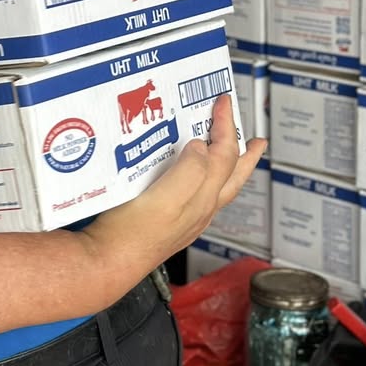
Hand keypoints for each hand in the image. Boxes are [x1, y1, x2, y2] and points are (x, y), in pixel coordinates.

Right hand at [81, 96, 266, 284]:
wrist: (107, 262)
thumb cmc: (132, 233)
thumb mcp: (164, 196)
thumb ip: (190, 170)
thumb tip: (200, 148)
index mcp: (202, 199)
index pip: (225, 156)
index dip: (226, 126)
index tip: (223, 103)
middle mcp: (200, 210)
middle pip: (233, 177)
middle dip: (246, 155)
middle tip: (258, 141)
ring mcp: (186, 219)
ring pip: (217, 187)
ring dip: (228, 165)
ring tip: (231, 154)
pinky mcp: (168, 223)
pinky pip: (197, 194)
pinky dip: (203, 177)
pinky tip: (189, 175)